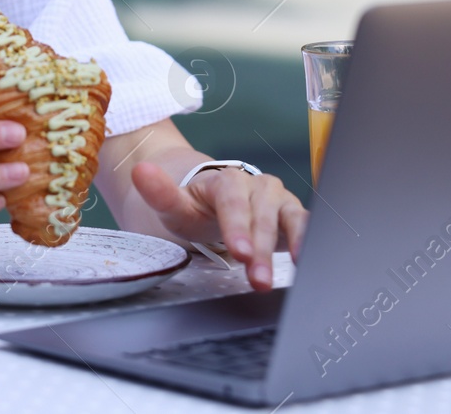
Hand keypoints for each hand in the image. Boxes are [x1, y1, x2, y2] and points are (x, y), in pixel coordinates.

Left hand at [130, 162, 308, 290]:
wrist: (209, 200)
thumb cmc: (192, 206)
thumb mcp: (173, 205)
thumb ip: (159, 193)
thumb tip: (141, 171)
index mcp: (225, 181)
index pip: (233, 200)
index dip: (238, 225)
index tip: (239, 251)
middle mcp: (256, 185)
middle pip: (262, 214)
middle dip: (261, 248)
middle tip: (258, 279)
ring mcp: (277, 199)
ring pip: (289, 217)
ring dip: (292, 244)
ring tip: (290, 272)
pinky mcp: (291, 214)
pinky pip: (306, 223)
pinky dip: (309, 239)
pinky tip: (309, 260)